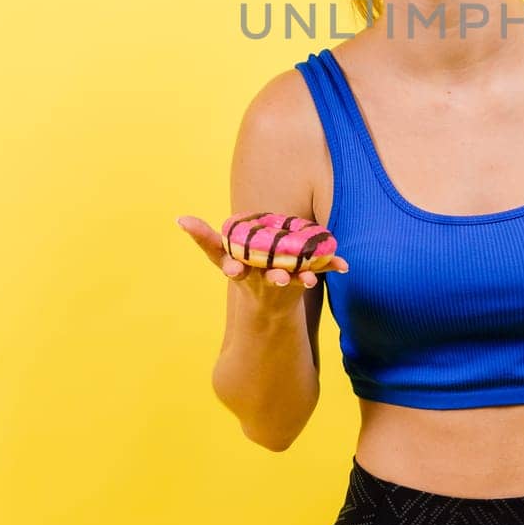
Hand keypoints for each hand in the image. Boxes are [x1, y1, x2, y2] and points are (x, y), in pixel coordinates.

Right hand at [175, 215, 348, 292]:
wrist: (267, 305)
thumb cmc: (242, 270)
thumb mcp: (220, 256)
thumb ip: (203, 237)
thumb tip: (180, 219)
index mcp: (240, 271)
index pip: (233, 269)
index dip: (233, 268)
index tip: (235, 269)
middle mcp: (261, 279)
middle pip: (268, 279)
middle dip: (275, 278)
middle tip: (280, 278)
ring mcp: (284, 282)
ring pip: (295, 281)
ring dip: (304, 278)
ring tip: (311, 279)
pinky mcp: (303, 280)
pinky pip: (318, 271)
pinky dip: (331, 266)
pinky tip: (344, 265)